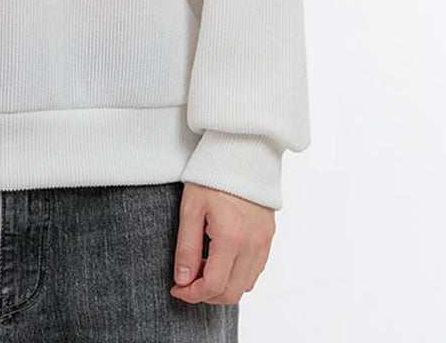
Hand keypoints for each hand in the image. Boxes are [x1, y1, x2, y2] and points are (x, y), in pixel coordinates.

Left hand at [170, 181, 274, 304]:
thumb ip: (186, 247)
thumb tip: (183, 280)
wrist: (240, 151)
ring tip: (202, 267)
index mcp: (231, 237)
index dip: (192, 294)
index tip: (177, 288)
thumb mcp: (191, 208)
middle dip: (206, 294)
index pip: (213, 285)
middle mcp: (252, 245)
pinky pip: (255, 270)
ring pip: (245, 285)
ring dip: (223, 286)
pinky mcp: (269, 237)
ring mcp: (264, 242)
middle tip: (187, 282)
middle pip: (231, 293)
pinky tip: (220, 259)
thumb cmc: (212, 175)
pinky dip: (238, 275)